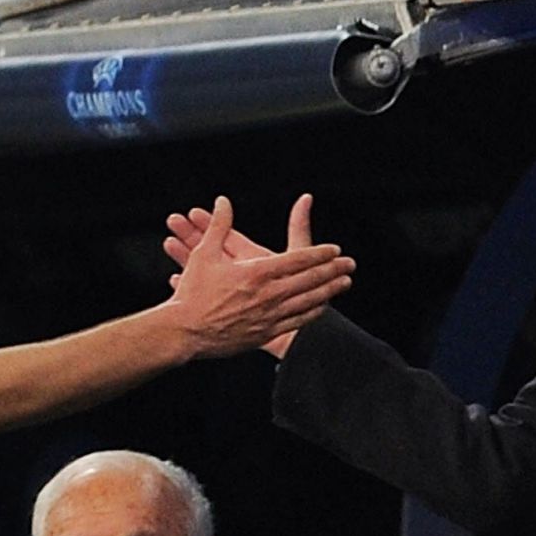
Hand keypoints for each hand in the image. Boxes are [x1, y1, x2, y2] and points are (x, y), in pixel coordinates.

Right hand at [163, 194, 349, 356]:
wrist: (184, 332)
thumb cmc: (193, 293)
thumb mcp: (204, 254)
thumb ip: (218, 226)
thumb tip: (224, 201)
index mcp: (256, 273)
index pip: (298, 260)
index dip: (320, 253)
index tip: (335, 249)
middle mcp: (268, 295)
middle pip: (310, 280)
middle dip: (333, 271)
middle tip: (351, 264)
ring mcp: (269, 316)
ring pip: (308, 302)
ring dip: (329, 291)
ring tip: (345, 283)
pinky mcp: (265, 334)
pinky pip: (296, 322)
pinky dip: (313, 312)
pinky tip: (323, 307)